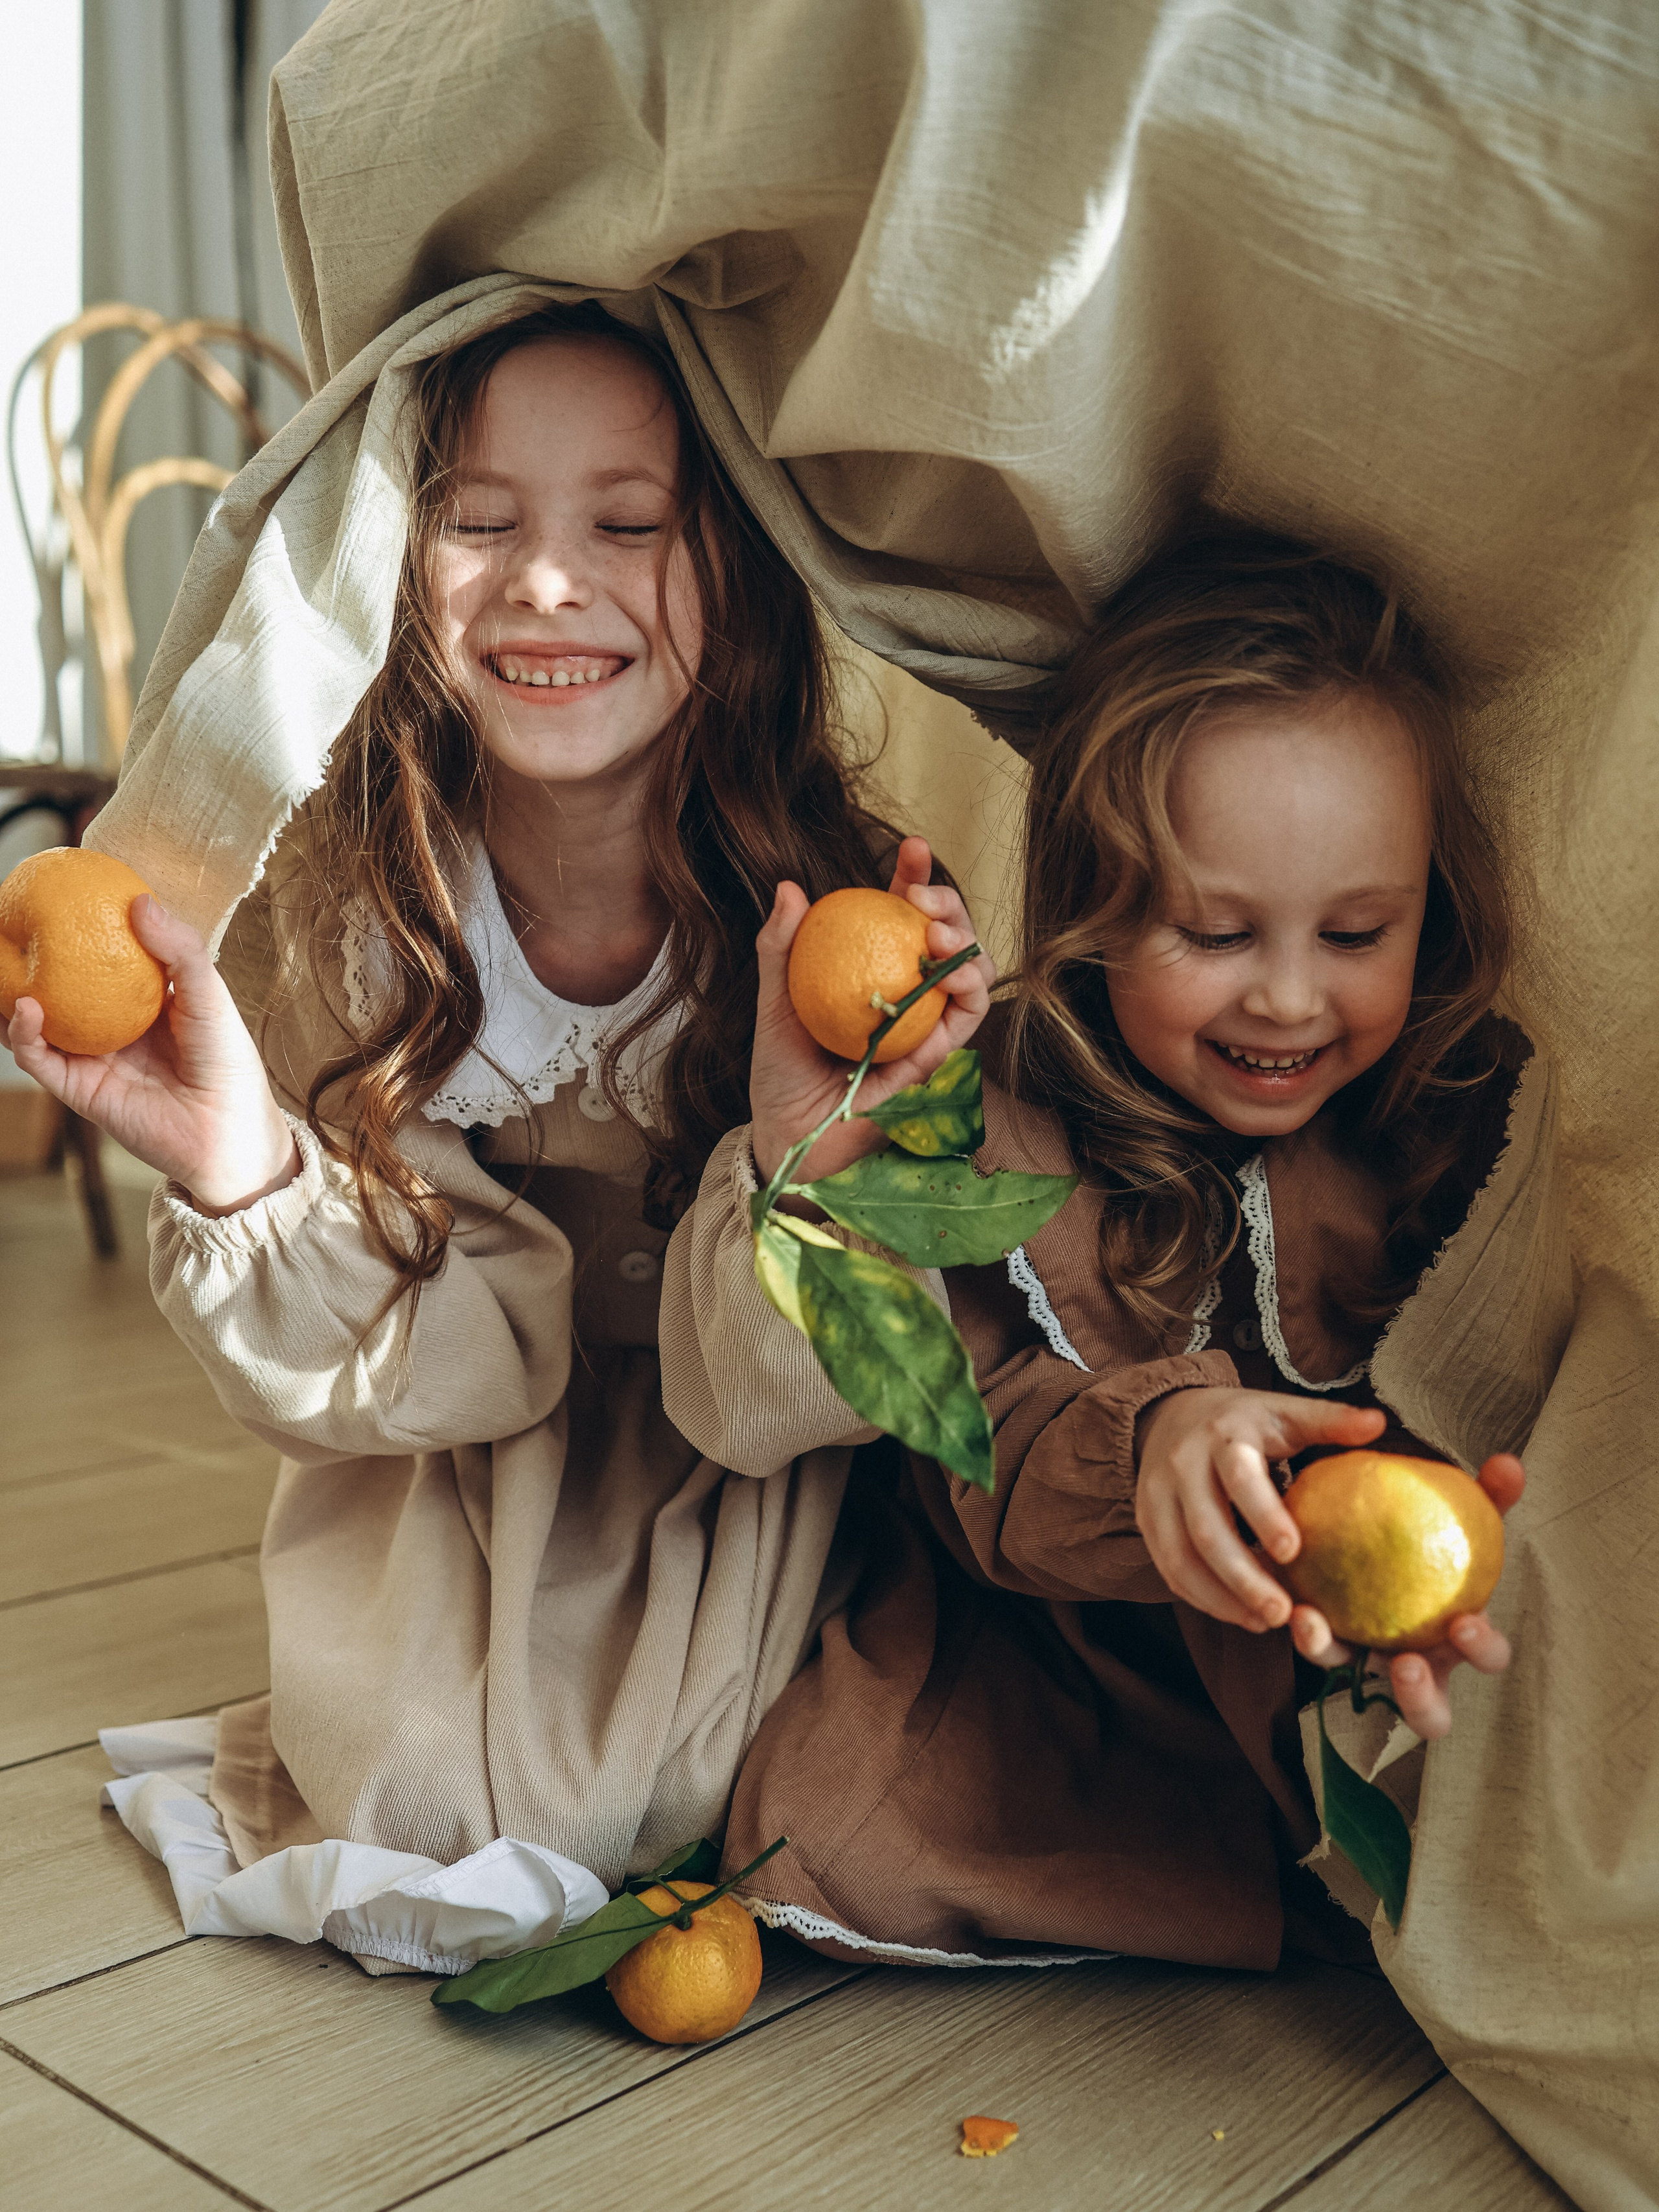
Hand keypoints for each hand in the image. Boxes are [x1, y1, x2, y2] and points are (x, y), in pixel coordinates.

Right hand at [7, 894, 299, 1214]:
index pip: (105, 958)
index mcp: (144, 999)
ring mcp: (93, 1057)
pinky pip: (40, 1059)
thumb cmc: (227, 1060)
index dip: (83, 931)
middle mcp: (113, 1026)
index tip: (64, 895)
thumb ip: (179, 949)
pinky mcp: (80, 1090)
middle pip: (62, 988)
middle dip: (32, 961)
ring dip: (12, 996)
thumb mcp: (209, 994)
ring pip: (39, 1023)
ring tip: (0, 963)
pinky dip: (24, 1034)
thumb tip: (140, 901)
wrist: (228, 1131)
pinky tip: (24, 1008)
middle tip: (11, 925)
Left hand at [749, 837, 995, 1185]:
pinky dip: (965, 1000)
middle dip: (951, 906)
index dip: (915, 876)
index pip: (903, 910)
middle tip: (924, 903)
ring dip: (968, 950)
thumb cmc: (779, 1067)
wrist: (786, 1129)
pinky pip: (962, 1026)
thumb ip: (779, 946)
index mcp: (873, 964)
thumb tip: (789, 887)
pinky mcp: (934, 1061)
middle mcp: (908, 989)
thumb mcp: (773, 1000)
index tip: (912, 849)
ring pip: (972, 975)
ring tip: (940, 942)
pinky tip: (950, 980)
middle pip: (949, 935)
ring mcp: (926, 1023)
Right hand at [1135, 1386, 1387, 1629]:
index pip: (1239, 1476)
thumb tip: (1379, 1424)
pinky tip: (1239, 1615)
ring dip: (1221, 1597)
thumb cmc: (1242, 1422)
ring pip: (1181, 1557)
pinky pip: (1169, 1569)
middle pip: (1206, 1530)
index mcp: (1224, 1436)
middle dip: (1243, 1577)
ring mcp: (1158, 1496)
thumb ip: (1328, 1420)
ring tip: (1264, 1623)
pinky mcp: (1148, 1522)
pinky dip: (1202, 1598)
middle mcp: (1183, 1465)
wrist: (1168, 1415)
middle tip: (1282, 1613)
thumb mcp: (1282, 1412)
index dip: (1263, 1514)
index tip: (1293, 1552)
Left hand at [1292, 1453, 1524, 1738]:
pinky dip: (1300, 1624)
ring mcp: (1369, 1662)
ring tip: (1311, 1624)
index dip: (1483, 1650)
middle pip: (1429, 1712)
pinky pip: (1312, 1641)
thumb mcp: (1462, 1515)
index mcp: (1461, 1639)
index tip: (1465, 1623)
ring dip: (1328, 1655)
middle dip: (1419, 1699)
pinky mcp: (1327, 1644)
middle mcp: (1419, 1665)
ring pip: (1351, 1683)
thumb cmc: (1436, 1538)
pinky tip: (1286, 1597)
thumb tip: (1509, 1462)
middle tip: (1405, 1663)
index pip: (1488, 1656)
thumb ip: (1487, 1495)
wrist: (1381, 1537)